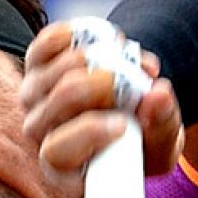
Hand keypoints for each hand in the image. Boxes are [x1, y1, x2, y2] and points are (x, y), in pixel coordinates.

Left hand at [19, 22, 183, 176]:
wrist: (128, 114)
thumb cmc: (142, 141)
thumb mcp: (161, 146)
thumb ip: (162, 126)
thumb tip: (157, 95)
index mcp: (63, 163)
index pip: (57, 150)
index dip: (90, 132)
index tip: (124, 124)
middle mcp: (38, 129)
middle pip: (67, 94)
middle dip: (110, 82)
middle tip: (137, 82)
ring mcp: (34, 93)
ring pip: (67, 63)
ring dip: (106, 56)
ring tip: (130, 65)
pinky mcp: (35, 62)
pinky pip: (50, 39)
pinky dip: (83, 34)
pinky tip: (106, 43)